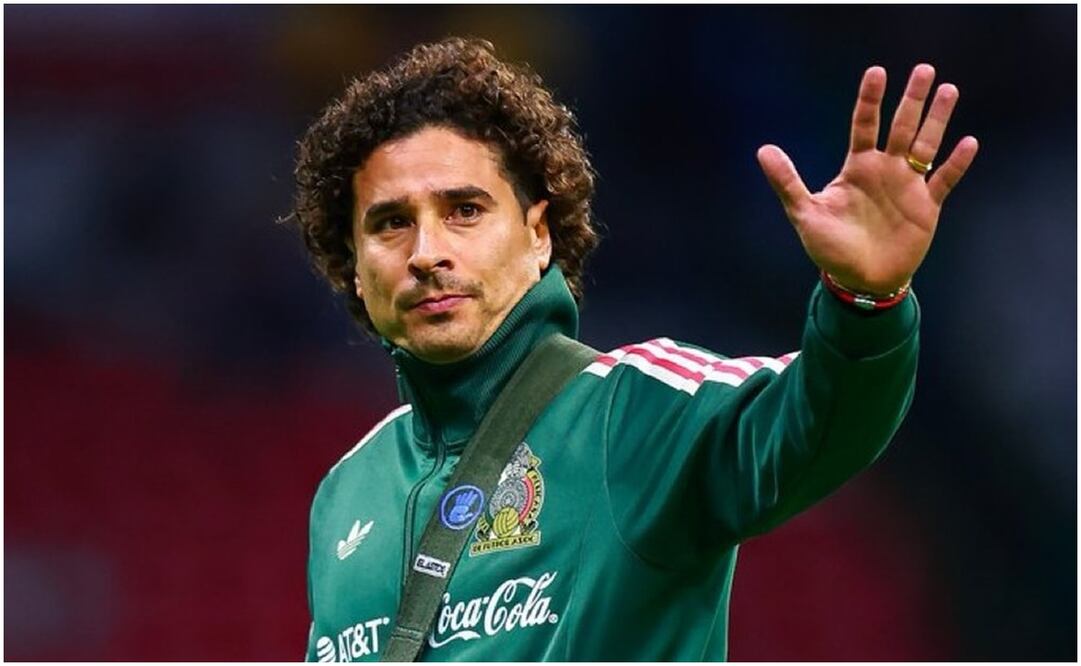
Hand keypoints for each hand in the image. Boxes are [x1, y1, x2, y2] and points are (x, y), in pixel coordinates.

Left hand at [757, 64, 978, 294]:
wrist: (860, 280)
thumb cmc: (830, 248)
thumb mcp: (805, 213)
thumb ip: (787, 181)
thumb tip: (763, 150)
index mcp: (857, 167)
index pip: (864, 125)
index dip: (870, 100)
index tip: (876, 72)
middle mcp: (885, 170)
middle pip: (900, 127)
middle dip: (912, 99)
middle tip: (924, 70)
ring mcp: (908, 186)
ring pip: (925, 145)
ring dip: (937, 120)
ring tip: (948, 90)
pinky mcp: (927, 206)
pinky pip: (944, 180)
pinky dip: (956, 163)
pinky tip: (968, 142)